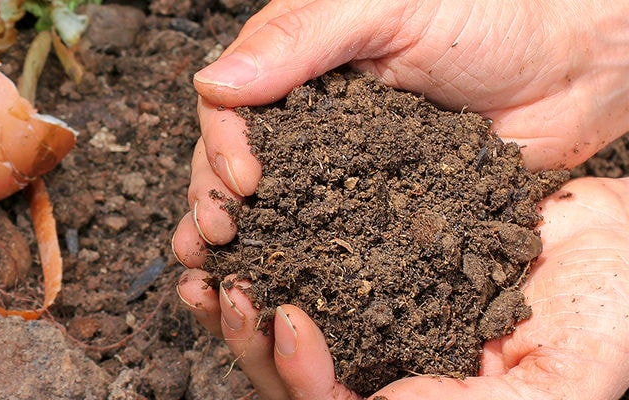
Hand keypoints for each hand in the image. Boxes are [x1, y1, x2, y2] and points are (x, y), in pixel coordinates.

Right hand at [172, 0, 628, 254]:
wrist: (581, 63)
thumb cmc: (496, 13)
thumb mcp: (387, 7)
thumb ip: (298, 40)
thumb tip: (212, 83)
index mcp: (297, 63)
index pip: (231, 107)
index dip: (222, 146)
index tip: (242, 182)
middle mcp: (311, 119)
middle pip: (235, 164)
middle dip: (215, 202)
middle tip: (219, 236)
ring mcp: (344, 168)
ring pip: (275, 209)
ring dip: (243, 244)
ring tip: (220, 277)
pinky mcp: (383, 210)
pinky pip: (335, 241)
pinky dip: (304, 267)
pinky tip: (281, 292)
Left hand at [177, 177, 628, 398]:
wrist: (623, 238)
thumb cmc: (613, 314)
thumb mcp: (566, 376)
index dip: (303, 377)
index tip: (287, 318)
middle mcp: (384, 372)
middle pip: (289, 377)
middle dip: (249, 340)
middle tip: (231, 288)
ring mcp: (370, 320)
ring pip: (281, 327)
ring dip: (240, 300)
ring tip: (210, 263)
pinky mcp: (364, 265)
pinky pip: (299, 267)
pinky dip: (266, 249)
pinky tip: (238, 226)